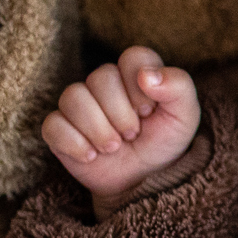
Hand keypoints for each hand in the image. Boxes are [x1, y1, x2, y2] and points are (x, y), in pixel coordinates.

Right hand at [41, 47, 200, 215]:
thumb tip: (148, 75)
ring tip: (114, 147)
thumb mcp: (184, 117)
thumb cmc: (163, 142)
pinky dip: (75, 144)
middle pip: (100, 77)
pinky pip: (53, 124)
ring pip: (73, 97)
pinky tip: (91, 156)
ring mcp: (78, 104)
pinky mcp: (57, 128)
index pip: (133, 57)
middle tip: (133, 134)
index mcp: (135, 73)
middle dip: (121, 114)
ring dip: (98, 129)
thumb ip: (178, 87)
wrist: (142, 180)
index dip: (141, 86)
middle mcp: (103, 83)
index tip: (149, 112)